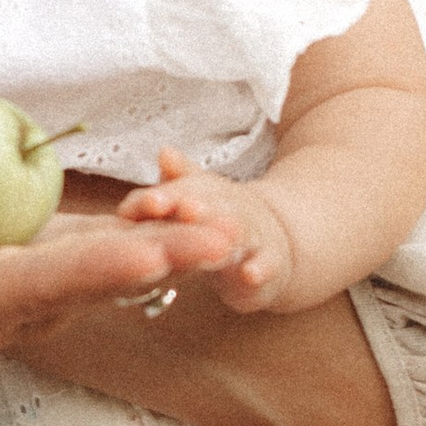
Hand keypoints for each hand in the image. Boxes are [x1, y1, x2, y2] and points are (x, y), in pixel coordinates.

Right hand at [0, 198, 245, 350]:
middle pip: (95, 282)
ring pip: (117, 269)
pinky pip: (114, 250)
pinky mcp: (59, 268)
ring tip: (233, 229)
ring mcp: (47, 293)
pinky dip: (159, 232)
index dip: (88, 272)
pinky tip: (208, 217)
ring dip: (175, 250)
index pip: (32, 287)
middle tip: (222, 241)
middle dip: (157, 261)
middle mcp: (20, 310)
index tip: (139, 259)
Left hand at [118, 148, 295, 308]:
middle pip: (214, 207)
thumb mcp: (202, 197)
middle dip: (198, 208)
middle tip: (184, 209)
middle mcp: (232, 211)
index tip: (149, 203)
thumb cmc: (222, 218)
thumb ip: (177, 180)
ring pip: (243, 232)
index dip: (168, 197)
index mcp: (207, 194)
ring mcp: (254, 236)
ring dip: (228, 234)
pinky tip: (250, 275)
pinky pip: (267, 266)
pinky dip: (259, 270)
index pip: (185, 190)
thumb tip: (164, 150)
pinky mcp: (272, 263)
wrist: (276, 240)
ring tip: (216, 236)